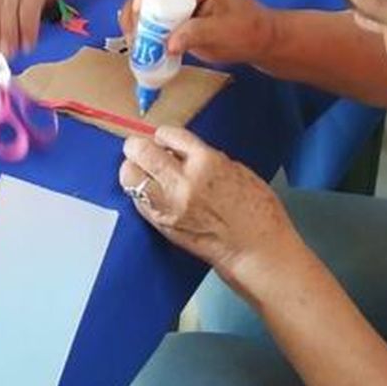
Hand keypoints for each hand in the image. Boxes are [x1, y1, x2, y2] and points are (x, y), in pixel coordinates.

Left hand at [119, 126, 303, 295]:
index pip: (168, 134)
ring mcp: (169, 205)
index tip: (163, 139)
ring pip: (130, 176)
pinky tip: (152, 192)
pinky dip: (140, 191)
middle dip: (138, 146)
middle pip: (141, 151)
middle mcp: (183, 182)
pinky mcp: (162, 223)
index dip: (163, 135)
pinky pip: (137, 200)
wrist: (256, 251)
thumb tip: (180, 151)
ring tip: (144, 170)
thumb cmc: (257, 212)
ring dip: (133, 168)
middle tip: (141, 149)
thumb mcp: (235, 170)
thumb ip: (204, 156)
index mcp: (207, 163)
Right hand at [120, 0, 275, 64]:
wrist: (262, 40)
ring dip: (139, 16)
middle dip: (137, 5)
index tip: (139, 13)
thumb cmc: (247, 34)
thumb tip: (167, 45)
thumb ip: (195, 35)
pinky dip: (147, 22)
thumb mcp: (221, 35)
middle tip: (131, 31)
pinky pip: (157, 7)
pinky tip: (142, 38)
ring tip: (133, 38)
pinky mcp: (183, 4)